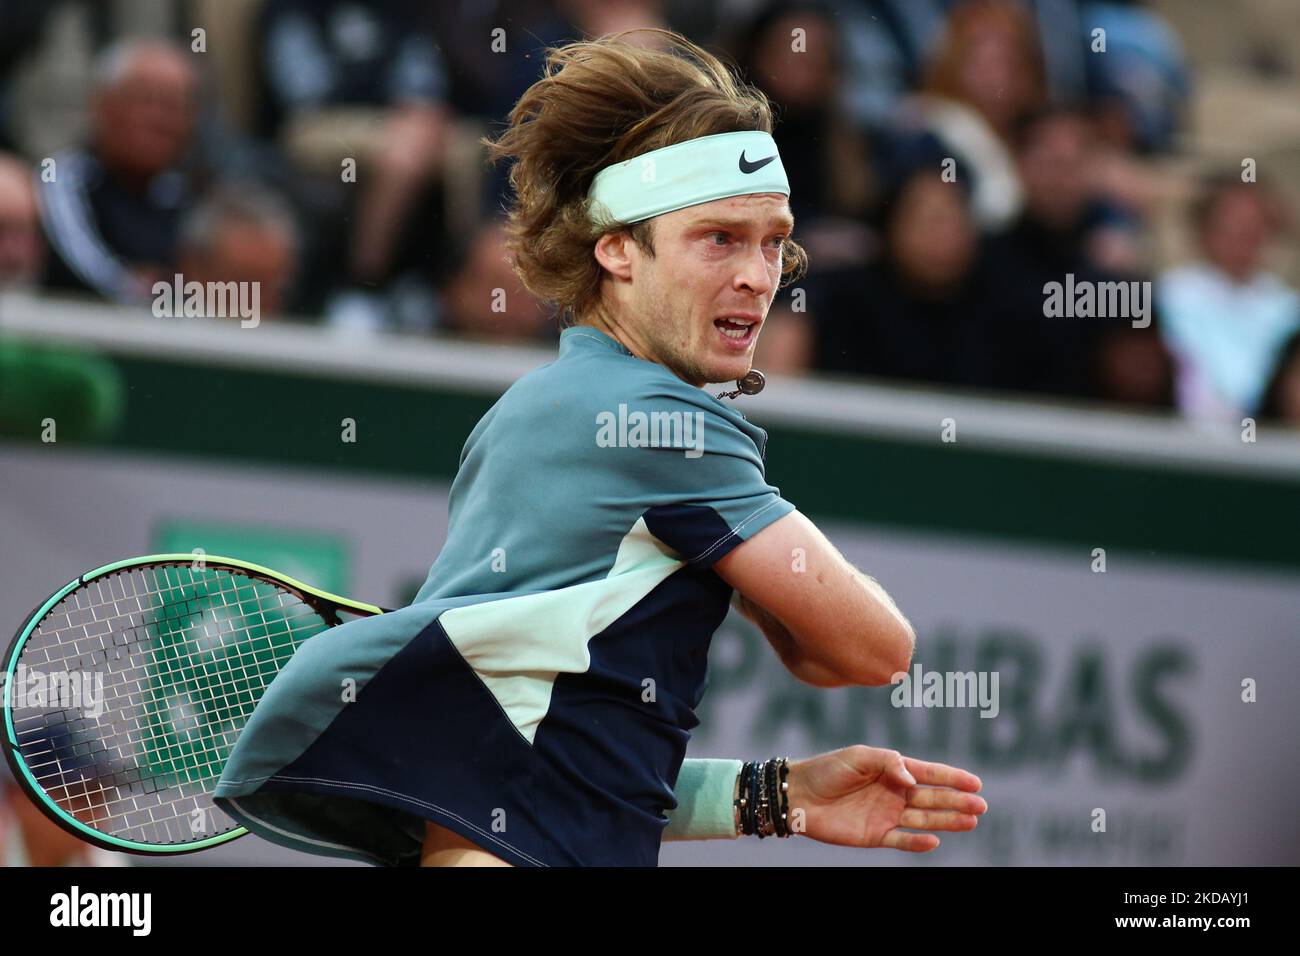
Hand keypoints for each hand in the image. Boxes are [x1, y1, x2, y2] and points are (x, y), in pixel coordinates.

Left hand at [784, 745, 985, 851]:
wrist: (798, 795)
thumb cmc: (828, 770)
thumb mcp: (858, 756)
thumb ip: (888, 762)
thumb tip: (912, 777)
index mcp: (892, 770)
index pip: (928, 774)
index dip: (952, 778)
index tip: (975, 783)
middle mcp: (894, 792)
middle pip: (932, 798)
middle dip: (957, 801)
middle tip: (981, 805)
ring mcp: (887, 814)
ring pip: (924, 818)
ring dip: (947, 820)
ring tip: (970, 821)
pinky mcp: (875, 835)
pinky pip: (902, 840)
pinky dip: (918, 842)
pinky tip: (934, 840)